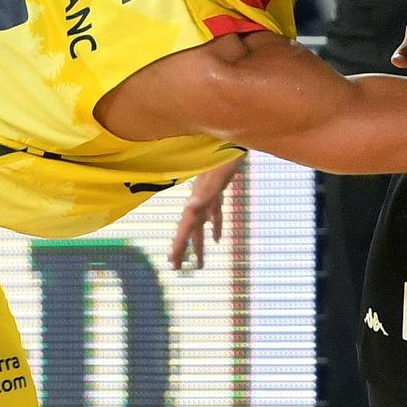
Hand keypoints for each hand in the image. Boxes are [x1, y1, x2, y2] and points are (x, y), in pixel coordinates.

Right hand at [168, 154, 244, 269]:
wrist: (235, 137)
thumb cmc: (227, 156)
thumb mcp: (218, 176)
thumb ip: (204, 192)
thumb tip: (190, 207)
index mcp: (198, 198)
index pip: (185, 226)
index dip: (178, 244)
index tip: (171, 263)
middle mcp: (200, 197)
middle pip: (190, 228)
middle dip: (184, 249)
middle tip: (177, 269)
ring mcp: (209, 192)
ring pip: (202, 223)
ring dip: (200, 242)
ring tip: (200, 263)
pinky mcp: (218, 188)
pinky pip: (215, 212)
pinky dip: (215, 226)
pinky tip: (218, 238)